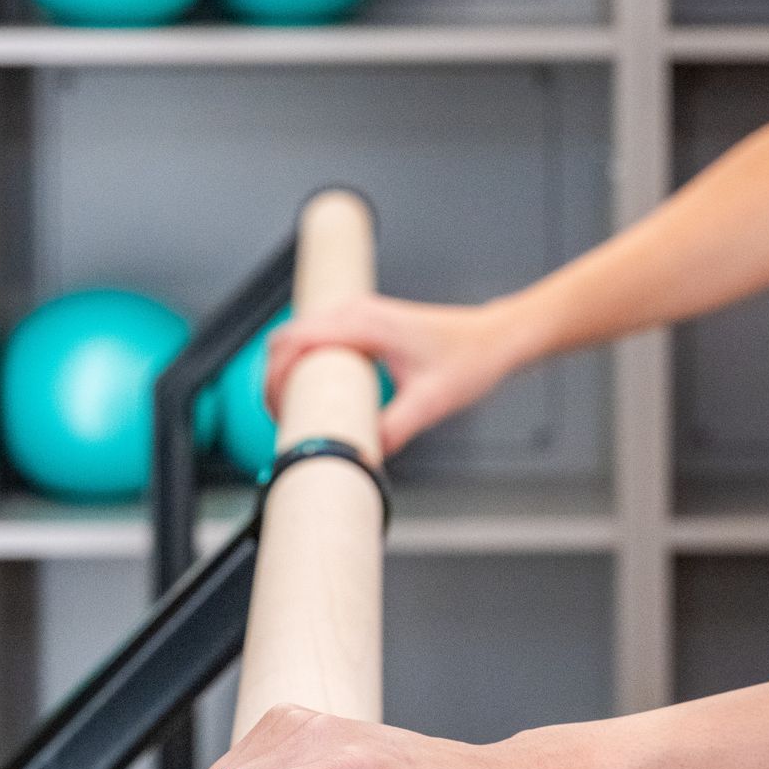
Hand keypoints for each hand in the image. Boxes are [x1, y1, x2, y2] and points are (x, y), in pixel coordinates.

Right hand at [265, 295, 540, 455]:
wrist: (494, 339)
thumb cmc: (469, 359)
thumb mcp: (431, 402)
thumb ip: (393, 430)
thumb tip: (360, 456)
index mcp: (364, 322)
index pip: (295, 342)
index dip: (275, 379)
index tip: (278, 413)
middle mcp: (355, 312)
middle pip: (287, 341)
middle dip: (275, 381)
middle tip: (284, 422)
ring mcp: (356, 316)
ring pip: (298, 340)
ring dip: (289, 375)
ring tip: (297, 415)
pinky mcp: (361, 326)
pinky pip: (316, 343)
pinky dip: (306, 368)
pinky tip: (317, 398)